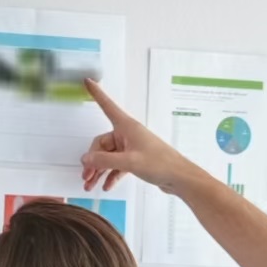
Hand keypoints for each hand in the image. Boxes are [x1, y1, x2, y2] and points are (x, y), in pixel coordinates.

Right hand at [80, 79, 204, 198]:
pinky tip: (106, 186)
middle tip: (86, 176)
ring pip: (108, 156)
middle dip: (93, 160)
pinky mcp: (136, 159)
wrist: (180, 178)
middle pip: (102, 143)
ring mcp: (132, 147)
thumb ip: (104, 160)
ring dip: (99, 170)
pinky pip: (118, 165)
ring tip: (90, 185)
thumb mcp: (129, 162)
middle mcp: (129, 134)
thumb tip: (86, 159)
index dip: (97, 94)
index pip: (108, 106)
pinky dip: (111, 174)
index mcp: (128, 127)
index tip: (88, 81)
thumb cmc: (160, 164)